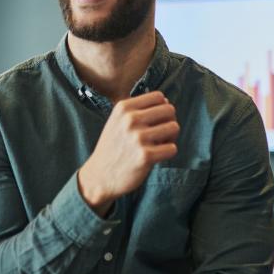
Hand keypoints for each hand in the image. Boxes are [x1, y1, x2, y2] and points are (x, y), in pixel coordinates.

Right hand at [78, 91, 178, 214]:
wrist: (100, 176)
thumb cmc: (114, 147)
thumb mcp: (118, 121)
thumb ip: (140, 110)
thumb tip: (168, 102)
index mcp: (123, 107)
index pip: (159, 97)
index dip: (162, 108)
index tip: (156, 121)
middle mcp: (130, 120)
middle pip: (169, 110)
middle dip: (169, 121)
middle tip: (160, 134)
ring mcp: (137, 138)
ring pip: (174, 127)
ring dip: (170, 138)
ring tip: (158, 145)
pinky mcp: (145, 156)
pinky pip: (172, 148)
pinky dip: (167, 153)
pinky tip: (156, 156)